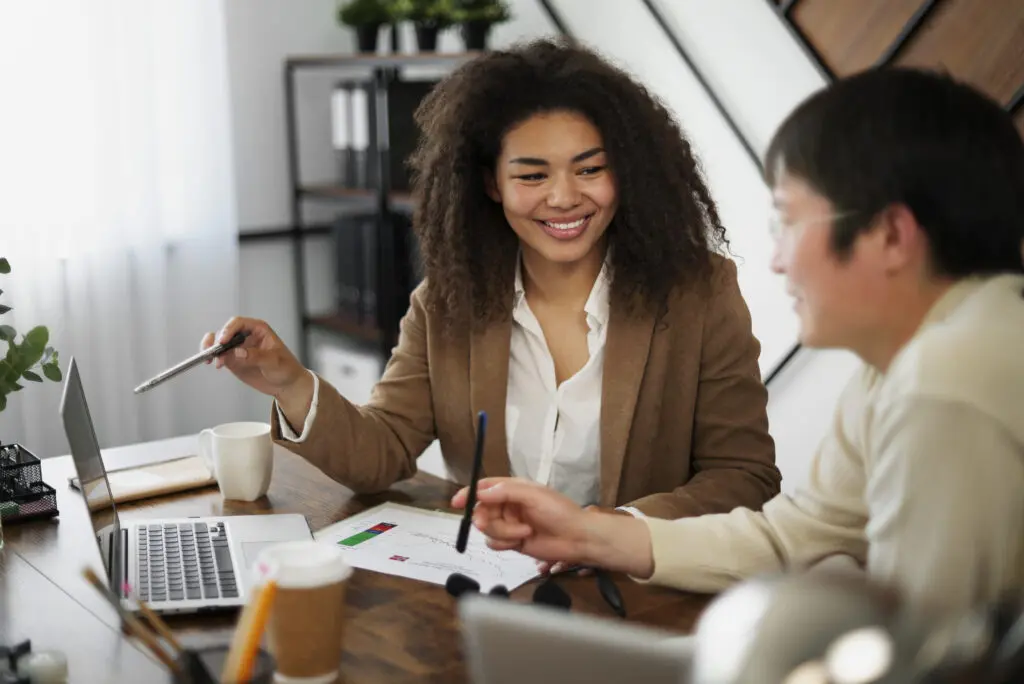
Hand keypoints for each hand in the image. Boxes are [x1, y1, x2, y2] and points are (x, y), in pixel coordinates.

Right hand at [199, 317, 307, 400]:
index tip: (223, 341)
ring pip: (218, 343)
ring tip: (210, 358)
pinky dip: (213, 358)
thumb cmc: (286, 368)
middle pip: (225, 332)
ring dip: (211, 348)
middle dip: (216, 340)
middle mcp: (246, 336)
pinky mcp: (234, 360)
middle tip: (214, 352)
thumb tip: (237, 352)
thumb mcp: (274, 361)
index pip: (238, 323)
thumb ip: (255, 356)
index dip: (228, 330)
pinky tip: (216, 364)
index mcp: (258, 329)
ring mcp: (238, 348)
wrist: (287, 384)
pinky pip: (219, 355)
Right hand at [452, 481, 655, 577]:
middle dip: (485, 518)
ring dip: (502, 532)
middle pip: (482, 511)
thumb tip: (480, 493)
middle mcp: (508, 505)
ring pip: (487, 529)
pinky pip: (494, 543)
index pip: (484, 487)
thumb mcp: (533, 495)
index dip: (468, 494)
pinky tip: (520, 542)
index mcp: (513, 489)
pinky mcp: (512, 542)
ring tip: (524, 533)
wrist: (577, 538)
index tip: (456, 503)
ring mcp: (509, 524)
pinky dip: (504, 543)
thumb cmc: (559, 511)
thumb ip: (505, 492)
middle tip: (487, 523)